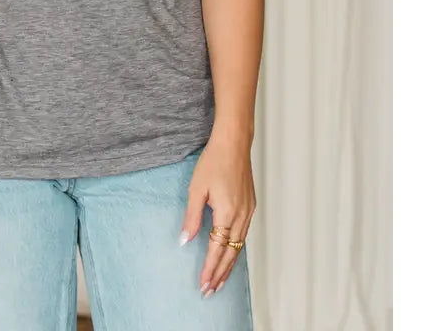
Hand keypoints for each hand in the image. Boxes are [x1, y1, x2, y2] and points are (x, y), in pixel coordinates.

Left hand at [179, 132, 255, 295]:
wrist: (233, 144)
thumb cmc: (213, 162)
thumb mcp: (196, 189)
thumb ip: (191, 217)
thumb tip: (185, 241)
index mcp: (227, 213)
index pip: (217, 249)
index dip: (210, 269)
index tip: (203, 285)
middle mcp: (241, 216)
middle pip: (231, 253)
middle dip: (220, 274)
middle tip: (210, 291)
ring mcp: (248, 212)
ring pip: (239, 247)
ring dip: (229, 265)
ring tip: (219, 280)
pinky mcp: (250, 206)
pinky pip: (243, 235)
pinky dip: (236, 250)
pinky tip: (230, 255)